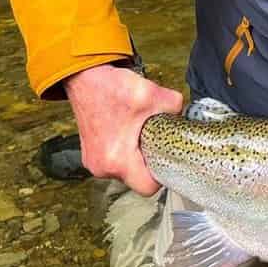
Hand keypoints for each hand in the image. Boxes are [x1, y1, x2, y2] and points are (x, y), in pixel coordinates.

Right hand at [64, 63, 182, 194]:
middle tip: (155, 138)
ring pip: (127, 169)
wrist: (83, 78)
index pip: (149, 188)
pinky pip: (116, 160)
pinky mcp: (91, 155)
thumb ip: (176, 107)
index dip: (163, 174)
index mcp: (117, 160)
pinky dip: (125, 149)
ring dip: (137, 154)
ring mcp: (93, 163)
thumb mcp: (153, 94)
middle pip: (138, 178)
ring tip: (139, 131)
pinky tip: (129, 129)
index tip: (167, 156)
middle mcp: (102, 168)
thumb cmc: (112, 88)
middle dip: (150, 160)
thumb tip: (184, 117)